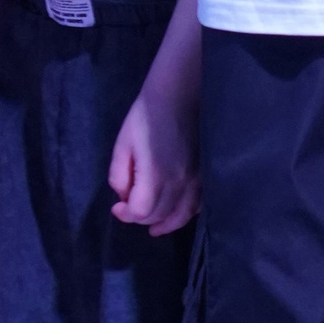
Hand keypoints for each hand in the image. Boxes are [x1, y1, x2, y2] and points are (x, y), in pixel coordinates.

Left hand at [108, 88, 200, 236]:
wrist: (178, 94)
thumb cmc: (146, 116)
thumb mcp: (122, 145)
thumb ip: (119, 176)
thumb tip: (125, 197)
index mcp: (155, 176)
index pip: (140, 212)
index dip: (125, 214)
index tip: (117, 207)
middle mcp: (179, 182)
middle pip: (159, 215)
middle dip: (141, 217)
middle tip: (131, 209)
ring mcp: (197, 179)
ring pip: (182, 214)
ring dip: (166, 223)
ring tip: (155, 228)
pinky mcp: (206, 172)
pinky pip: (200, 203)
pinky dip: (188, 213)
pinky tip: (179, 213)